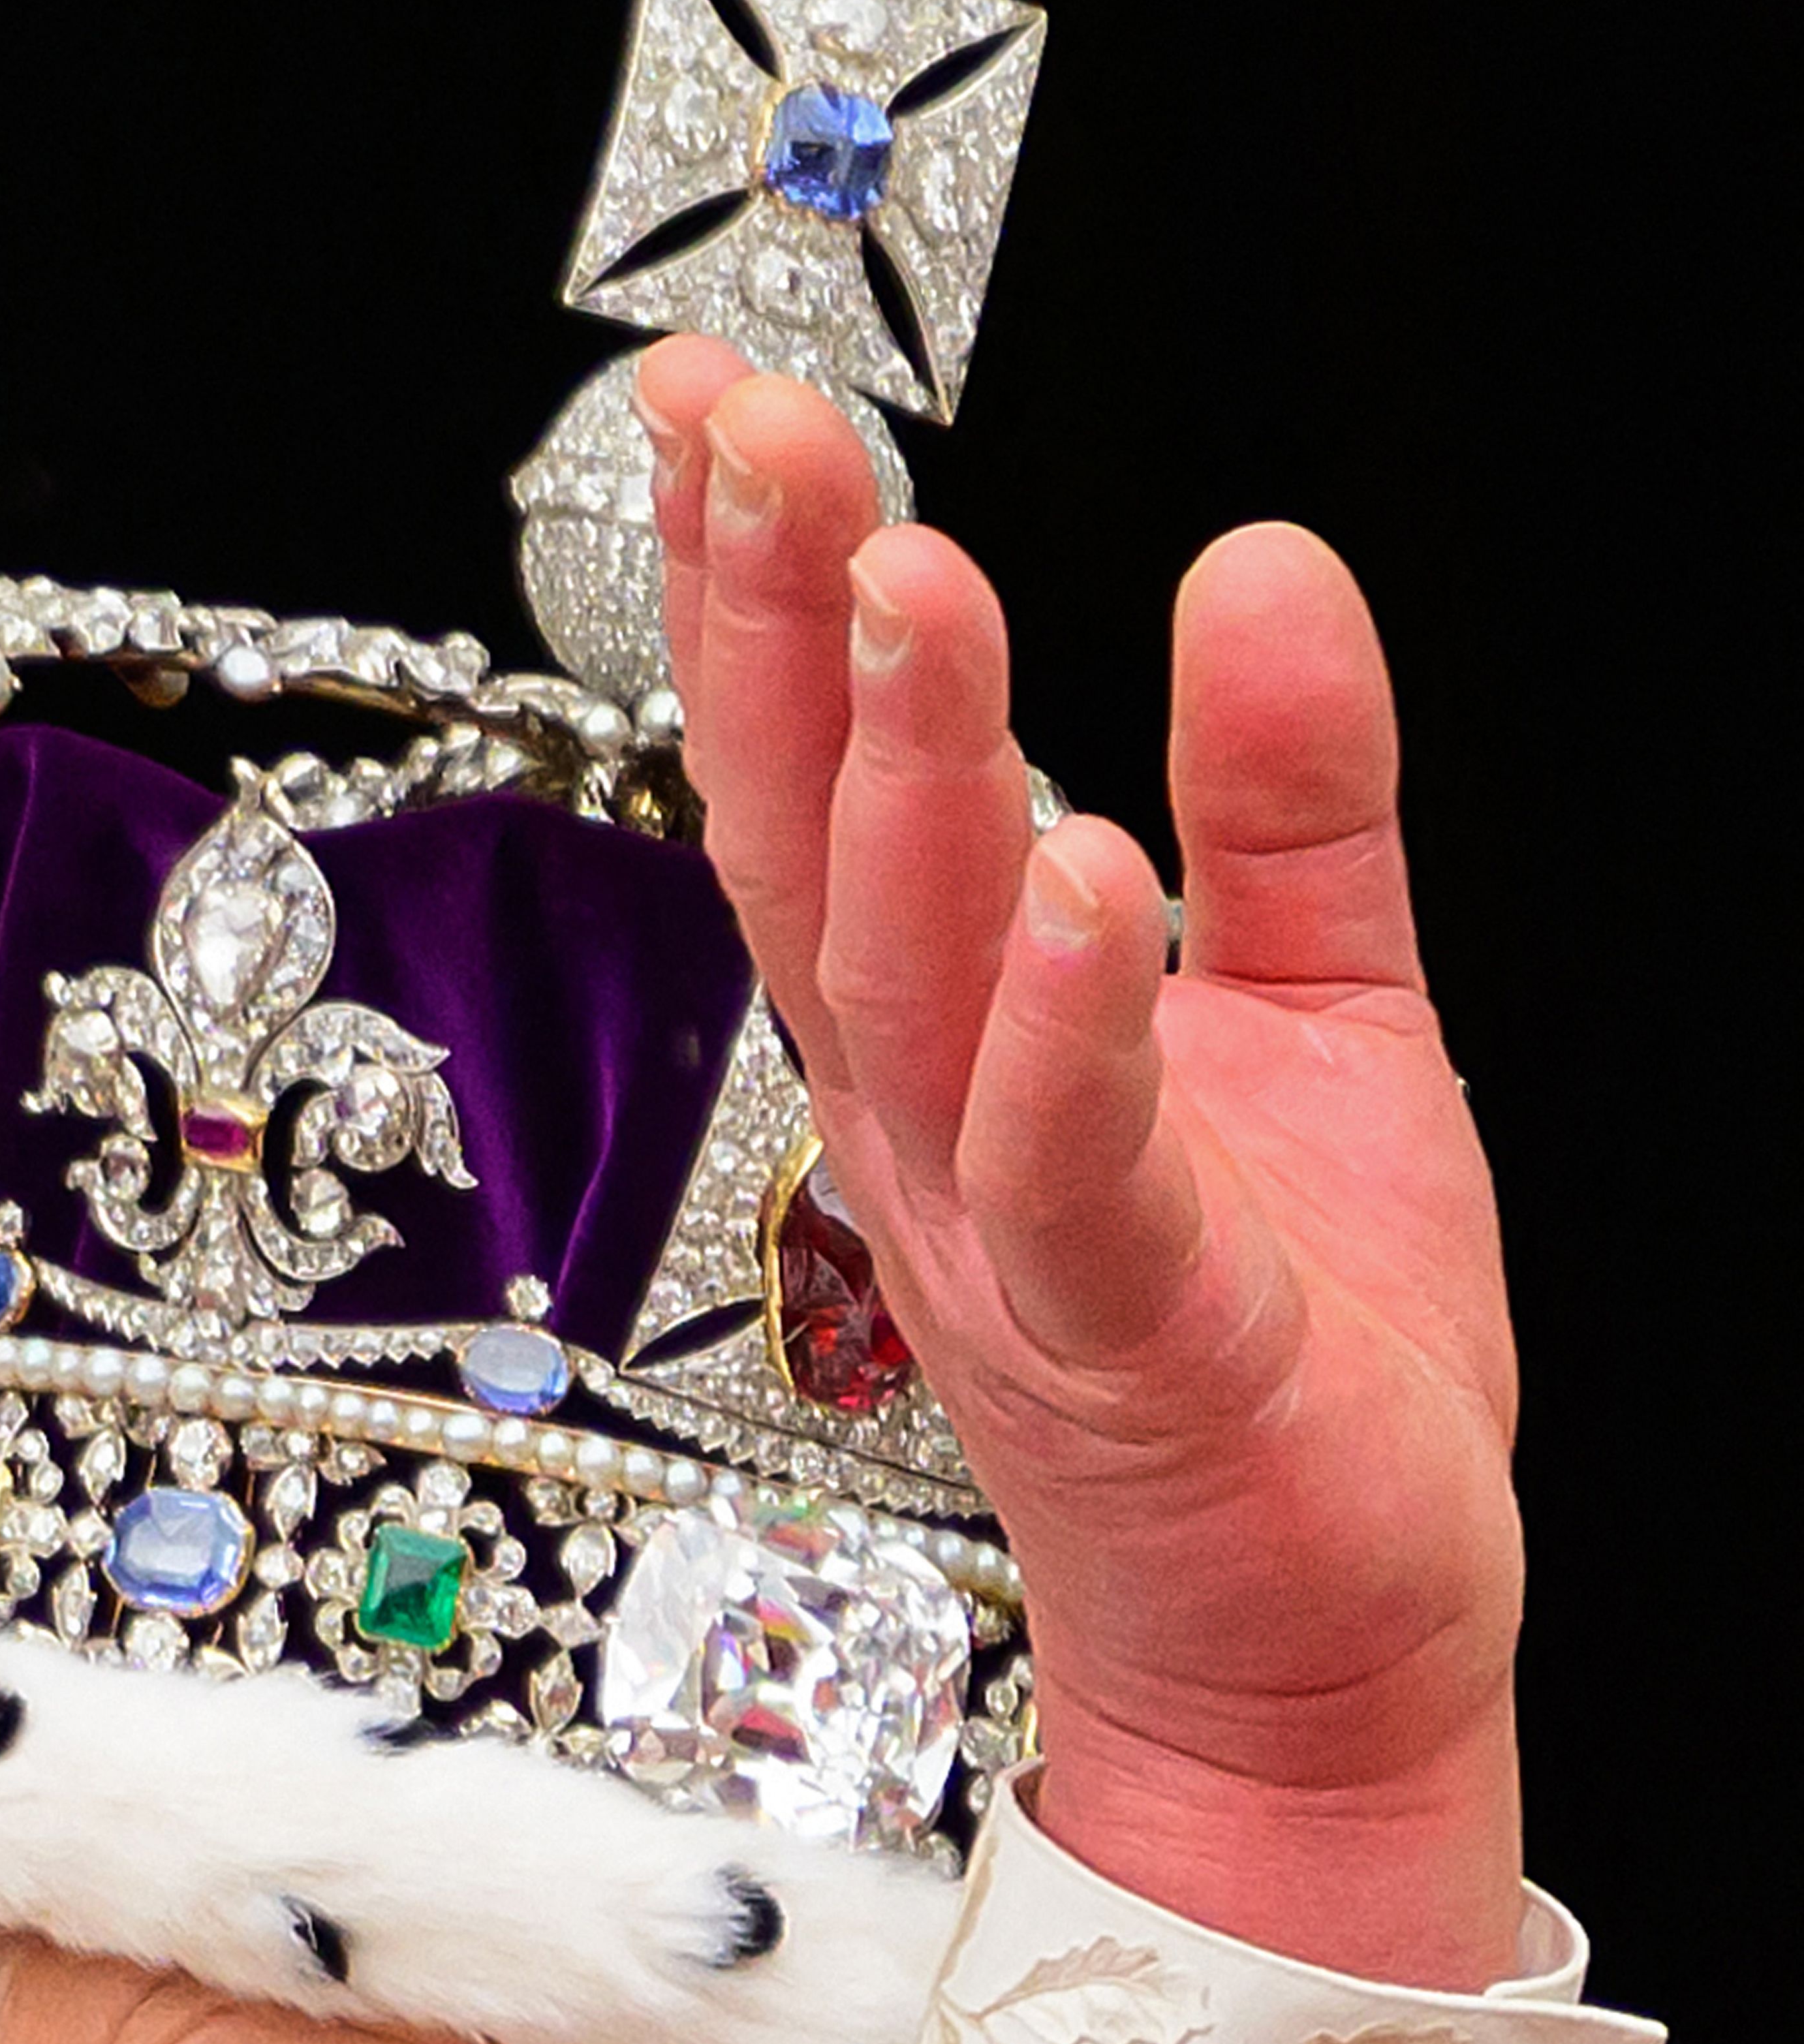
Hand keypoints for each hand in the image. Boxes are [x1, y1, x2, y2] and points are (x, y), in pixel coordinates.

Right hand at [637, 341, 1524, 1990]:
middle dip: (776, 636)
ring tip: (912, 583)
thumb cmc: (1294, 1342)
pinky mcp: (1137, 1342)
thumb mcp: (1314, 1010)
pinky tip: (1088, 876)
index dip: (758, 602)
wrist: (1317, 1636)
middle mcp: (937, 1132)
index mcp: (950, 1045)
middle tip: (760, 432)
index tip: (726, 407)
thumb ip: (1282, 796)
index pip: (822, 791)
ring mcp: (1016, 1241)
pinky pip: (1079, 1175)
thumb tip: (1261, 561)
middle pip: (818, 857)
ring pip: (921, 993)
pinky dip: (1073, 1032)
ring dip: (910, 789)